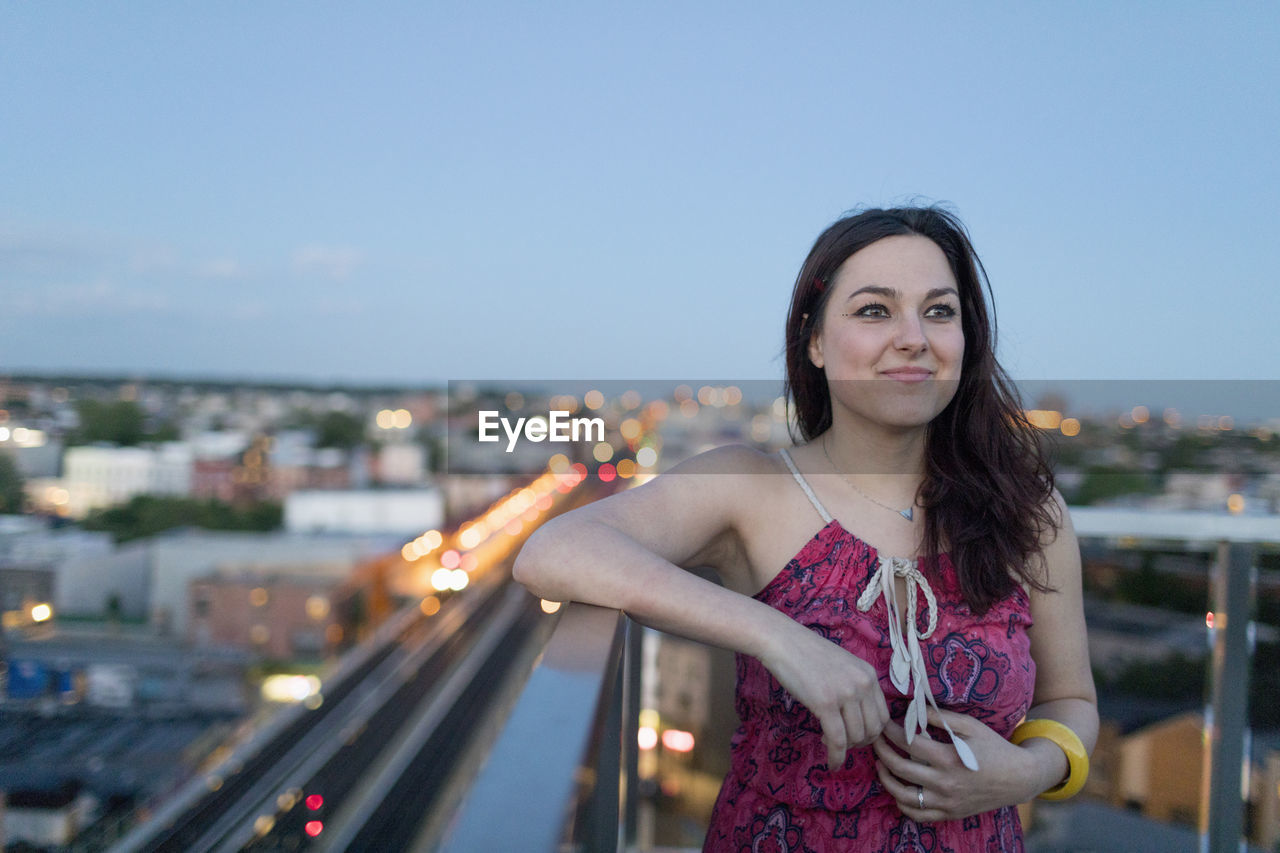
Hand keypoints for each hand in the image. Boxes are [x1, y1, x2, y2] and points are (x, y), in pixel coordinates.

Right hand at [759, 620, 889, 768]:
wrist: (782, 642)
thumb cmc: (807, 654)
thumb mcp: (842, 667)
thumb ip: (855, 688)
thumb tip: (859, 719)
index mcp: (869, 675)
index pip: (883, 717)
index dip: (870, 733)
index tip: (854, 735)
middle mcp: (862, 684)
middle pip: (873, 730)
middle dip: (859, 743)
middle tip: (842, 742)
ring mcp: (845, 693)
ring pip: (856, 737)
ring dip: (844, 748)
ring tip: (828, 742)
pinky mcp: (825, 703)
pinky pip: (837, 740)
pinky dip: (836, 756)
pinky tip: (831, 763)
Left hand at [871, 707, 1040, 820]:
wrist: (1018, 778)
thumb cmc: (994, 747)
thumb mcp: (970, 726)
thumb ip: (941, 717)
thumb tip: (914, 708)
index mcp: (948, 759)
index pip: (908, 743)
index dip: (891, 731)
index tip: (884, 723)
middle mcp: (944, 783)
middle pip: (900, 768)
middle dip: (882, 751)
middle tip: (875, 740)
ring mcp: (946, 802)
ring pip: (903, 796)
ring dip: (886, 779)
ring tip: (881, 765)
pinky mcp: (949, 814)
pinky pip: (918, 815)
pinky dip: (902, 804)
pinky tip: (897, 790)